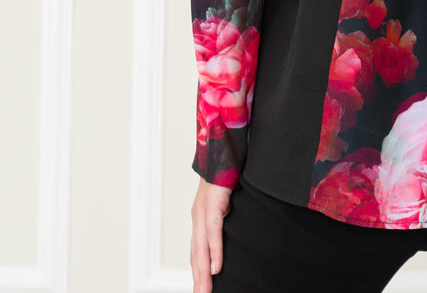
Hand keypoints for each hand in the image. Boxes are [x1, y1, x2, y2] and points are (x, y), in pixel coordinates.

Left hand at [190, 178, 232, 292]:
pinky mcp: (213, 205)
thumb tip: (230, 224)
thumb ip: (224, 214)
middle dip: (198, 277)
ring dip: (203, 272)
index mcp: (201, 215)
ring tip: (205, 290)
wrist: (223, 149)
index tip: (200, 286)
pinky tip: (216, 268)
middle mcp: (198, 216)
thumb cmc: (226, 172)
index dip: (198, 268)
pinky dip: (215, 252)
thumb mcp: (225, 199)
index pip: (197, 248)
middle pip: (196, 254)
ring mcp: (204, 211)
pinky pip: (213, 233)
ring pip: (202, 248)